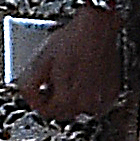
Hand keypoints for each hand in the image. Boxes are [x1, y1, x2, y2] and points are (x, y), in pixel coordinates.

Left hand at [20, 5, 121, 119]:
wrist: (98, 27)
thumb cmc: (72, 40)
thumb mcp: (41, 60)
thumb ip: (30, 84)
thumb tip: (27, 96)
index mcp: (66, 98)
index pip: (46, 112)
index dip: (37, 102)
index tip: (36, 94)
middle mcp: (86, 103)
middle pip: (63, 113)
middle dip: (53, 101)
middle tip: (48, 86)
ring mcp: (101, 98)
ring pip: (80, 108)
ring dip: (71, 99)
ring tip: (66, 80)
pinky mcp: (111, 91)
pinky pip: (96, 101)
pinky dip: (87, 94)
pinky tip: (83, 79)